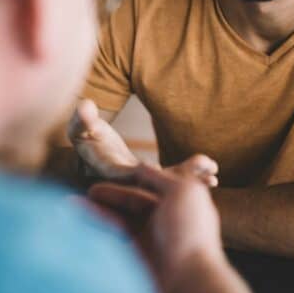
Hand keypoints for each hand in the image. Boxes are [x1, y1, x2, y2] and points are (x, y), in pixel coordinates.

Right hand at [69, 100, 218, 184]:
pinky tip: (210, 173)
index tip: (174, 174)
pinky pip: (171, 179)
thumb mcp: (80, 124)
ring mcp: (140, 181)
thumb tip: (84, 106)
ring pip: (166, 185)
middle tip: (209, 179)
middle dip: (180, 182)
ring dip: (188, 181)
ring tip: (214, 176)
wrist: (89, 142)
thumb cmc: (83, 132)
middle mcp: (126, 182)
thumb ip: (82, 118)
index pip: (128, 176)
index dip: (150, 176)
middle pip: (154, 186)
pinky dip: (188, 176)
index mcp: (108, 169)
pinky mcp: (149, 178)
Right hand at [88, 164, 224, 291]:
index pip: (147, 186)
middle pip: (130, 202)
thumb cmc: (190, 232)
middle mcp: (163, 218)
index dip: (127, 181)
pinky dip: (100, 226)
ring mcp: (149, 238)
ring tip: (73, 206)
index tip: (110, 172)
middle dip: (109, 196)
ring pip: (119, 218)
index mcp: (177, 202)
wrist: (190, 280)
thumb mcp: (181, 191)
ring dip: (99, 210)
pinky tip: (82, 220)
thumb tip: (140, 167)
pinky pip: (116, 235)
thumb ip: (159, 177)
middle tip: (88, 192)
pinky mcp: (137, 255)